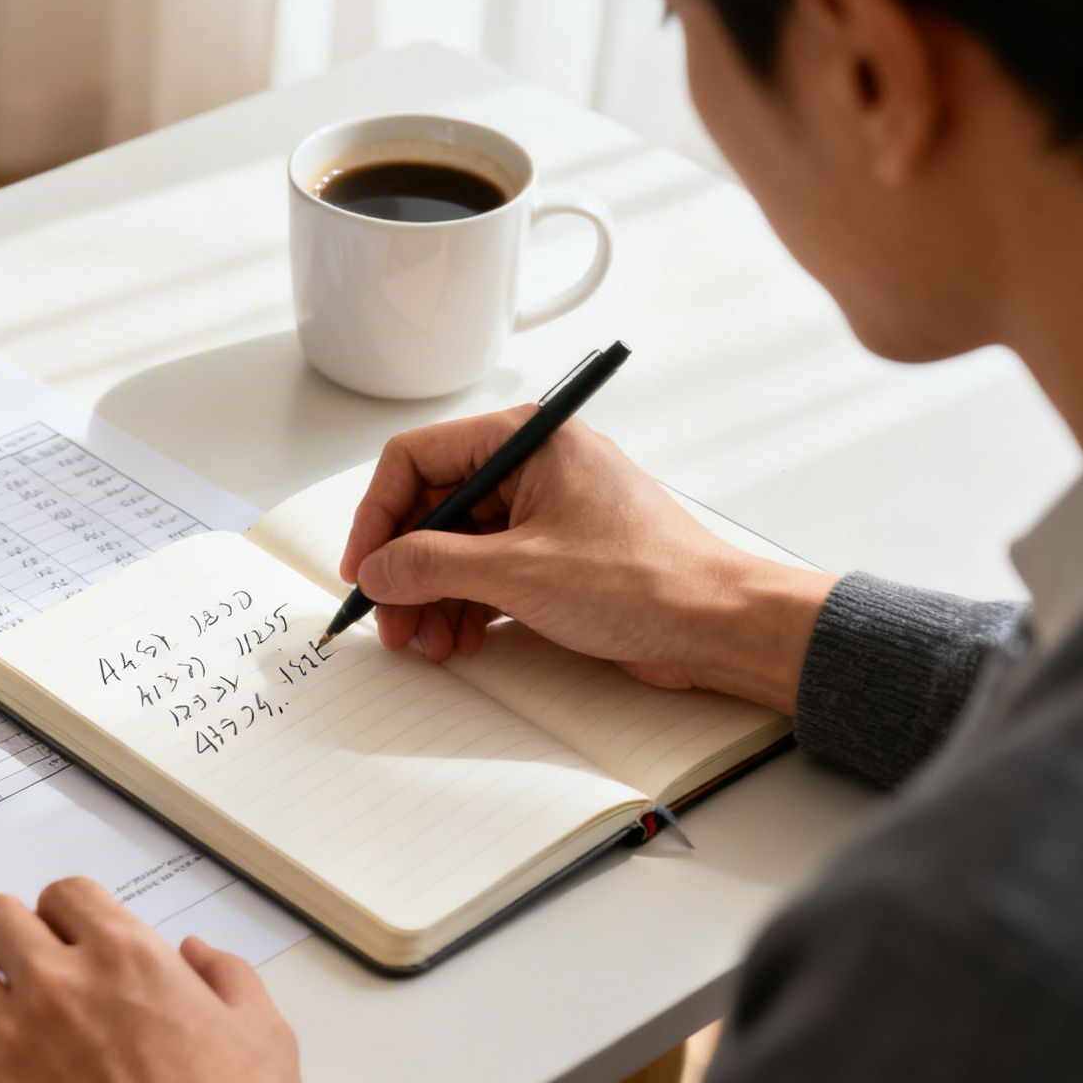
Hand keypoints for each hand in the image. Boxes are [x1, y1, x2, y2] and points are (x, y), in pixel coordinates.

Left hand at [0, 877, 302, 1082]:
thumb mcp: (263, 1040)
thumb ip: (228, 981)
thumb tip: (198, 956)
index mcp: (127, 958)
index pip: (64, 894)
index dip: (65, 914)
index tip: (67, 935)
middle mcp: (58, 985)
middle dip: (3, 932)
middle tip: (16, 958)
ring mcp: (8, 1039)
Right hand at [339, 406, 835, 713]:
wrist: (718, 626)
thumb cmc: (647, 579)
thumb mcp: (519, 571)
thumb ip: (433, 565)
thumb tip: (377, 569)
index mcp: (525, 440)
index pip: (417, 458)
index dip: (378, 515)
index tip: (364, 567)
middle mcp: (531, 467)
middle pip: (433, 509)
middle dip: (405, 569)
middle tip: (389, 619)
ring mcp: (543, 513)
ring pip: (456, 547)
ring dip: (432, 597)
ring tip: (426, 641)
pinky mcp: (555, 556)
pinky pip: (487, 573)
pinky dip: (465, 606)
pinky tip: (459, 639)